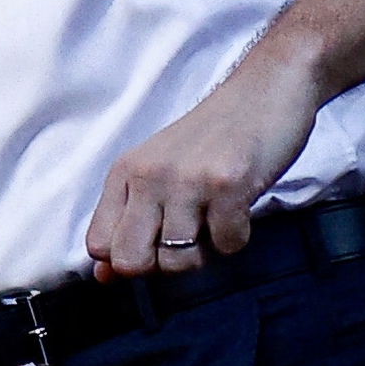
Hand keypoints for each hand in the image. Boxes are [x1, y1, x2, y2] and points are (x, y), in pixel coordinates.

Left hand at [85, 40, 328, 278]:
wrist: (267, 88)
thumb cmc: (214, 137)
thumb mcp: (159, 170)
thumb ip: (129, 219)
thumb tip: (104, 277)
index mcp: (125, 172)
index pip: (98, 245)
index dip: (127, 259)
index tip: (155, 244)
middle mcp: (148, 176)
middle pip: (130, 261)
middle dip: (161, 266)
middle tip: (187, 240)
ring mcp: (187, 181)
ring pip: (178, 262)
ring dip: (204, 253)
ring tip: (216, 219)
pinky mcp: (227, 185)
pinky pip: (226, 246)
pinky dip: (237, 237)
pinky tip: (240, 208)